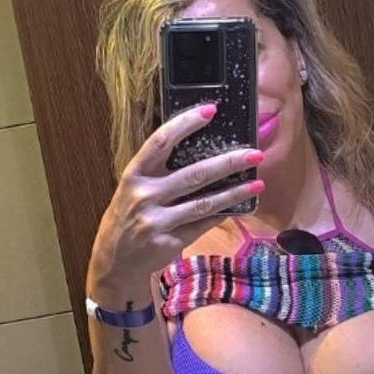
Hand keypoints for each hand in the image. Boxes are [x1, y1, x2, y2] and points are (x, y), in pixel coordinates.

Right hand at [86, 103, 263, 295]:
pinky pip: (203, 224)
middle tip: (254, 153)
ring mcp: (157, 221)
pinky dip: (223, 213)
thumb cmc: (128, 218)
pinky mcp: (170, 242)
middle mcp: (144, 195)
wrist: (115, 262)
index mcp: (134, 174)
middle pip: (193, 174)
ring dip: (234, 192)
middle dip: (228, 163)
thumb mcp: (134, 190)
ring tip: (258, 183)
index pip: (161, 142)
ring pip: (204, 203)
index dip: (185, 124)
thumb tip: (203, 151)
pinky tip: (242, 205)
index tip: (210, 110)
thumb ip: (159, 172)